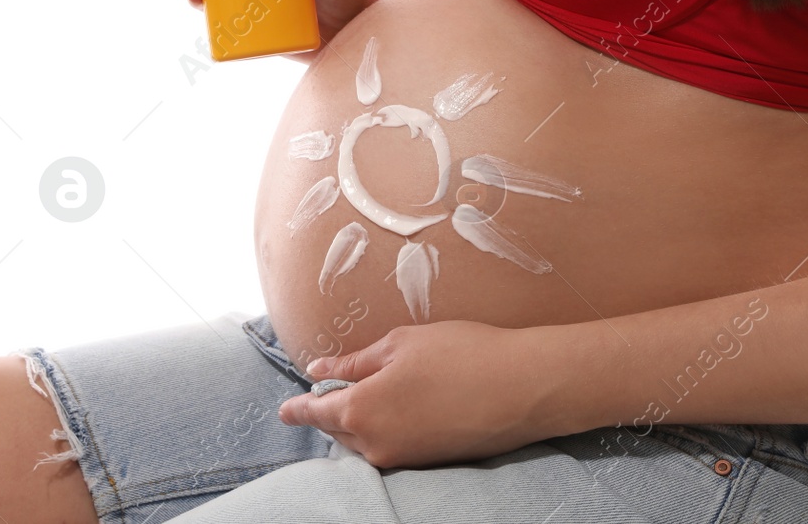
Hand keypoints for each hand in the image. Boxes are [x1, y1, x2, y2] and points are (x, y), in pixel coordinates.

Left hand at [276, 321, 554, 468]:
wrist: (523, 387)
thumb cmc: (460, 354)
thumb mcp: (399, 345)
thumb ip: (354, 363)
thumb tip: (319, 370)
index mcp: (360, 411)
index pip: (315, 412)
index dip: (298, 408)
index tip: (284, 408)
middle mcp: (376, 444)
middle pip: (338, 429)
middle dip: (331, 409)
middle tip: (333, 385)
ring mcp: (403, 458)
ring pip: (364, 441)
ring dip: (359, 420)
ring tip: (370, 392)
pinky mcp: (428, 462)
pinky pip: (390, 447)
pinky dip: (384, 428)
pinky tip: (401, 406)